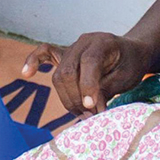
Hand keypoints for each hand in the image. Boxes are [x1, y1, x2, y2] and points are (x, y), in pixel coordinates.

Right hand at [22, 32, 153, 115]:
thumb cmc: (131, 65)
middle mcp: (83, 42)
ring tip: (82, 115)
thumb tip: (88, 108)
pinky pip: (44, 53)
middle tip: (91, 117)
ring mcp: (72, 47)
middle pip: (68, 72)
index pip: (89, 63)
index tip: (92, 108)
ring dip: (67, 99)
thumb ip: (106, 89)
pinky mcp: (64, 54)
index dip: (88, 87)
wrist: (132, 53)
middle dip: (77, 99)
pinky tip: (27, 73)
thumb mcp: (126, 77)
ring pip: (59, 75)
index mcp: (102, 42)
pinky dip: (34, 61)